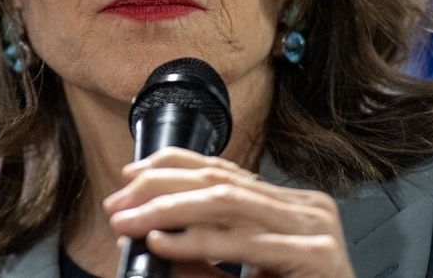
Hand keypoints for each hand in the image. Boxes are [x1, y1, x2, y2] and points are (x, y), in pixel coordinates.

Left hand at [103, 147, 353, 277]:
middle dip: (160, 188)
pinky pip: (243, 243)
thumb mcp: (242, 274)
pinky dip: (196, 242)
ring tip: (130, 222)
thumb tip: (149, 236)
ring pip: (227, 203)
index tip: (130, 173)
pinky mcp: (315, 255)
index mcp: (289, 205)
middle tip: (118, 203)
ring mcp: (314, 227)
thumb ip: (203, 257)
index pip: (224, 170)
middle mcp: (305, 207)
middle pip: (220, 181)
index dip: (173, 166)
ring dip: (168, 210)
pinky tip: (163, 243)